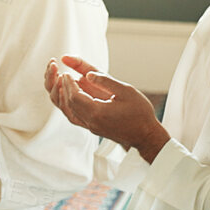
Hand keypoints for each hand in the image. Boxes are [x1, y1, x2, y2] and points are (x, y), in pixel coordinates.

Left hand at [45, 55, 170, 160]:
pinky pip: (75, 117)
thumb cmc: (140, 113)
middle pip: (69, 104)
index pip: (74, 97)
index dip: (68, 84)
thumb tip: (87, 74)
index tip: (66, 74)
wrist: (145, 136)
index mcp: (98, 112)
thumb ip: (106, 81)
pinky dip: (70, 106)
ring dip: (65, 97)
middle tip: (63, 76)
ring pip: (70, 112)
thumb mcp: (127, 91)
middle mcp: (91, 122)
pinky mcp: (93, 129)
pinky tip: (73, 97)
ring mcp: (91, 127)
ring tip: (65, 85)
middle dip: (64, 89)